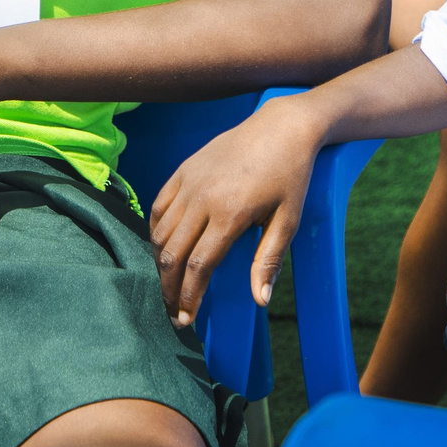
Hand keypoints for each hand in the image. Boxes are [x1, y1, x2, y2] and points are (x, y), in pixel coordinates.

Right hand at [150, 97, 320, 325]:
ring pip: (161, 232)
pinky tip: (164, 249)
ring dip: (160, 264)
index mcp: (230, 214)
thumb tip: (260, 301)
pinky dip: (156, 232)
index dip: (189, 296)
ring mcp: (188, 182)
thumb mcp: (287, 220)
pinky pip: (159, 206)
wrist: (280, 127)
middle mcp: (202, 198)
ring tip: (169, 284)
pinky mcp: (183, 170)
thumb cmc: (290, 176)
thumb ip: (268, 261)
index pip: (199, 266)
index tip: (186, 319)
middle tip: (173, 312)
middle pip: (172, 254)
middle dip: (169, 288)